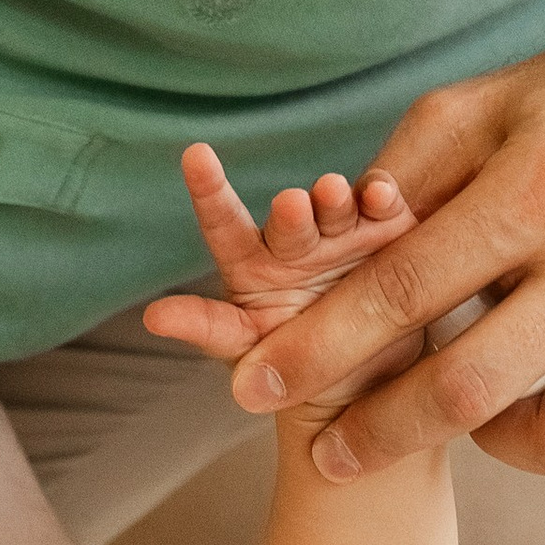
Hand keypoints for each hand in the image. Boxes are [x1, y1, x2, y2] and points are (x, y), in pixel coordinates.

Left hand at [143, 146, 425, 412]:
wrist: (360, 388)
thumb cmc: (291, 366)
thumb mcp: (245, 350)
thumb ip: (209, 328)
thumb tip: (153, 317)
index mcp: (255, 262)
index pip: (225, 223)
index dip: (209, 190)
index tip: (195, 156)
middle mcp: (299, 239)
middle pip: (290, 218)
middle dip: (291, 210)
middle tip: (292, 206)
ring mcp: (346, 233)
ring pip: (338, 208)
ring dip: (335, 199)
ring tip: (333, 196)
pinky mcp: (392, 235)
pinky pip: (386, 214)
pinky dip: (382, 200)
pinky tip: (381, 197)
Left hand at [219, 29, 544, 497]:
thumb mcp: (481, 109)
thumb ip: (399, 182)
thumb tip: (317, 254)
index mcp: (543, 190)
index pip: (405, 289)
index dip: (319, 348)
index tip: (254, 387)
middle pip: (467, 390)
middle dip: (377, 430)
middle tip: (329, 453)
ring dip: (490, 446)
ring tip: (469, 411)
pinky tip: (540, 413)